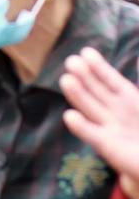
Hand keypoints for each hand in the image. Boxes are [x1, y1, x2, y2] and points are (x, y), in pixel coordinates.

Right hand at [62, 46, 138, 198]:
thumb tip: (138, 59)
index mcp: (129, 100)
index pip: (111, 80)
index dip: (99, 67)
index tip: (85, 52)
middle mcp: (115, 111)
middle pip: (97, 91)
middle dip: (85, 77)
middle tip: (71, 62)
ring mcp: (108, 128)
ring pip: (90, 108)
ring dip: (78, 95)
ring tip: (66, 80)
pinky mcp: (105, 146)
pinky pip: (91, 134)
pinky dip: (81, 127)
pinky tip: (70, 116)